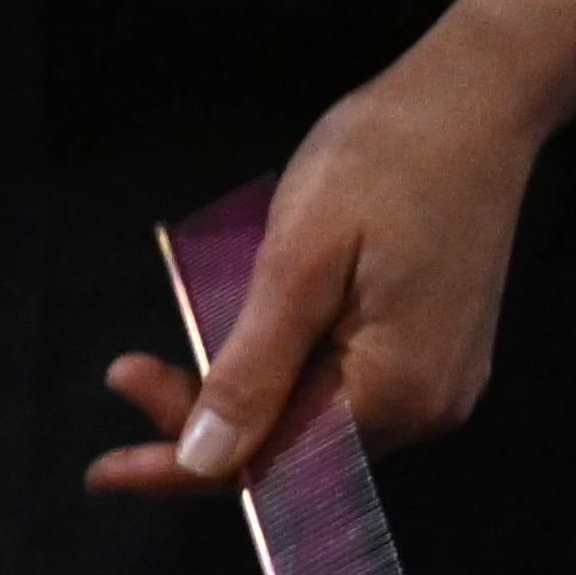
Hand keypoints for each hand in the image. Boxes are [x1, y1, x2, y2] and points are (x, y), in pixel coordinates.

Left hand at [83, 0, 575, 492]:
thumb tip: (204, 461)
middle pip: (294, 449)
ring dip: (240, 400)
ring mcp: (439, 382)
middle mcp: (427, 409)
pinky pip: (345, 389)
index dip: (182, 469)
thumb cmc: (380, 164)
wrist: (474, 103)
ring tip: (168, 359)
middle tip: (126, 371)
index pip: (273, 466)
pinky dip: (283, 379)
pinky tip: (240, 349)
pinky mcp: (437, 350)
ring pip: (317, 421)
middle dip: (202, 425)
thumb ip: (253, 368)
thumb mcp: (298, 261)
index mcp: (395, 393)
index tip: (101, 471)